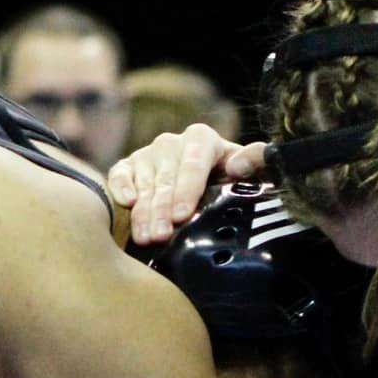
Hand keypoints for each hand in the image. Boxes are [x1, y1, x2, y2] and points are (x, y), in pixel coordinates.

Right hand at [106, 123, 268, 245]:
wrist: (210, 178)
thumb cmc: (233, 179)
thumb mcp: (252, 171)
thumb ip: (257, 162)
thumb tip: (239, 166)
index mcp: (202, 139)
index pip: (193, 164)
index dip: (187, 190)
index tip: (182, 215)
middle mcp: (173, 143)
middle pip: (166, 179)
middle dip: (162, 210)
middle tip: (161, 236)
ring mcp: (149, 154)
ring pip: (144, 184)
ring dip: (143, 212)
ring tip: (145, 238)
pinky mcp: (130, 165)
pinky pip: (120, 174)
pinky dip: (120, 187)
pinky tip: (126, 204)